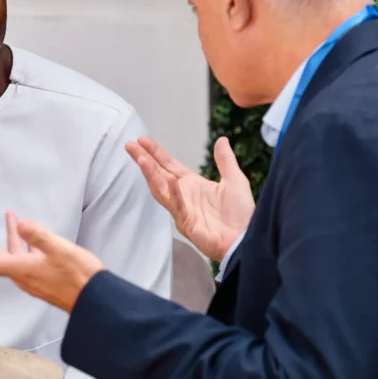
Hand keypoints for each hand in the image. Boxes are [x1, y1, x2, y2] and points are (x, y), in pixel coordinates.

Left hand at [0, 212, 103, 312]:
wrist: (95, 301)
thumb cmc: (79, 277)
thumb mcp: (60, 250)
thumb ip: (40, 236)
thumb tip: (21, 224)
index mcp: (21, 269)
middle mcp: (22, 275)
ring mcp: (33, 278)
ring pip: (12, 256)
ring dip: (7, 237)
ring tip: (9, 216)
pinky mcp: (43, 278)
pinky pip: (26, 259)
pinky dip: (24, 245)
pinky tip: (30, 236)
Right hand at [125, 136, 253, 261]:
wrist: (247, 239)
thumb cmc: (241, 214)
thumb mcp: (235, 180)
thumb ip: (225, 160)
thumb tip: (221, 139)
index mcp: (192, 185)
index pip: (168, 165)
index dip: (156, 153)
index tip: (142, 140)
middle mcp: (183, 195)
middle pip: (158, 174)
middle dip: (144, 159)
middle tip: (130, 145)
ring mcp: (182, 210)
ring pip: (161, 189)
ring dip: (150, 173)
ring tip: (141, 159)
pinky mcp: (187, 223)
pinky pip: (177, 206)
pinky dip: (173, 192)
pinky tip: (169, 178)